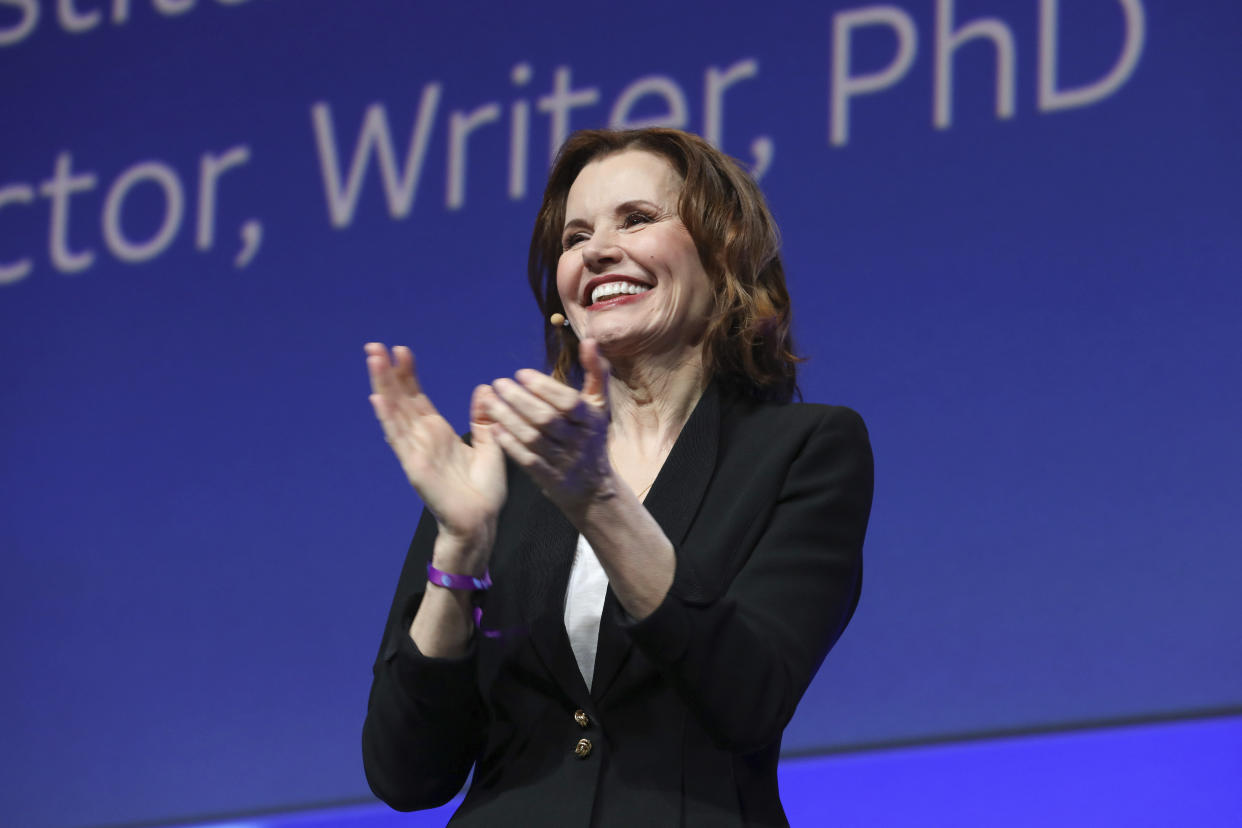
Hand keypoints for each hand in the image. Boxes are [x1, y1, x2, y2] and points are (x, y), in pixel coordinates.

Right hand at [365, 343, 505, 558]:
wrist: (481, 522)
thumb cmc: (484, 490)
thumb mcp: (490, 445)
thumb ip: (483, 419)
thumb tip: (483, 388)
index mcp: (438, 433)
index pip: (417, 397)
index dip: (408, 374)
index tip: (401, 350)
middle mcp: (422, 438)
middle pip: (400, 399)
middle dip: (388, 372)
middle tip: (375, 345)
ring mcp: (415, 450)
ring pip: (395, 412)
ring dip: (383, 386)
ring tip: (373, 359)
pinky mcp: (414, 465)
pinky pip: (398, 438)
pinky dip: (388, 418)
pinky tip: (377, 398)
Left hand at [486, 339, 613, 517]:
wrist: (593, 488)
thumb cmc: (591, 438)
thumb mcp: (598, 406)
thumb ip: (596, 373)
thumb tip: (590, 340)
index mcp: (591, 420)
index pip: (567, 402)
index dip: (543, 387)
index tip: (520, 373)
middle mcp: (579, 441)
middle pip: (546, 419)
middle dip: (520, 400)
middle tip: (499, 383)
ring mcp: (563, 461)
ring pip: (533, 438)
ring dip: (509, 418)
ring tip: (490, 401)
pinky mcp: (549, 478)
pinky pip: (526, 460)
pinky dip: (509, 444)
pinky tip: (493, 428)